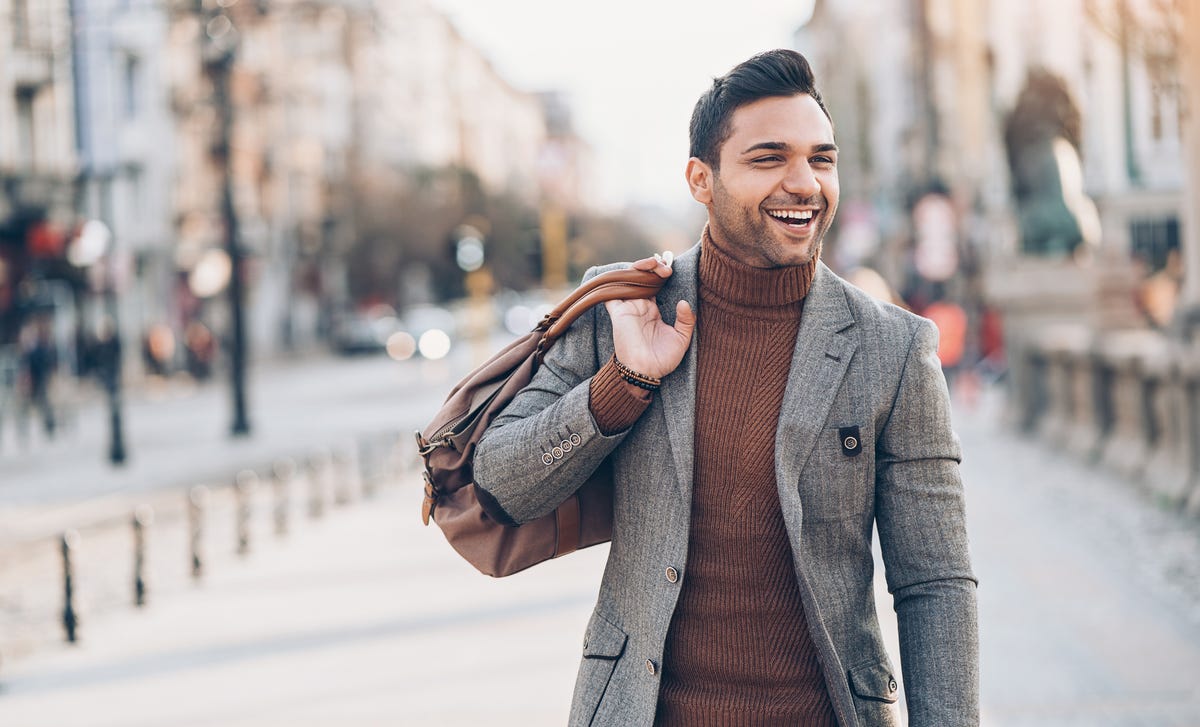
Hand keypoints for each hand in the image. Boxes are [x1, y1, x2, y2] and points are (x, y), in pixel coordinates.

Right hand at [604, 256, 695, 378]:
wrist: (646, 372)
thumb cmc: (664, 359)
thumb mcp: (682, 338)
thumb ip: (686, 320)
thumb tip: (684, 302)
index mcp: (652, 310)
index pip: (654, 284)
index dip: (661, 273)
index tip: (671, 268)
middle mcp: (639, 306)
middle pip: (641, 277)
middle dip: (653, 266)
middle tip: (665, 266)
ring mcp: (628, 308)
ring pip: (627, 279)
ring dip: (639, 267)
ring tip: (654, 264)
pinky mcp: (618, 312)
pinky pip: (610, 292)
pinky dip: (615, 280)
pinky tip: (633, 271)